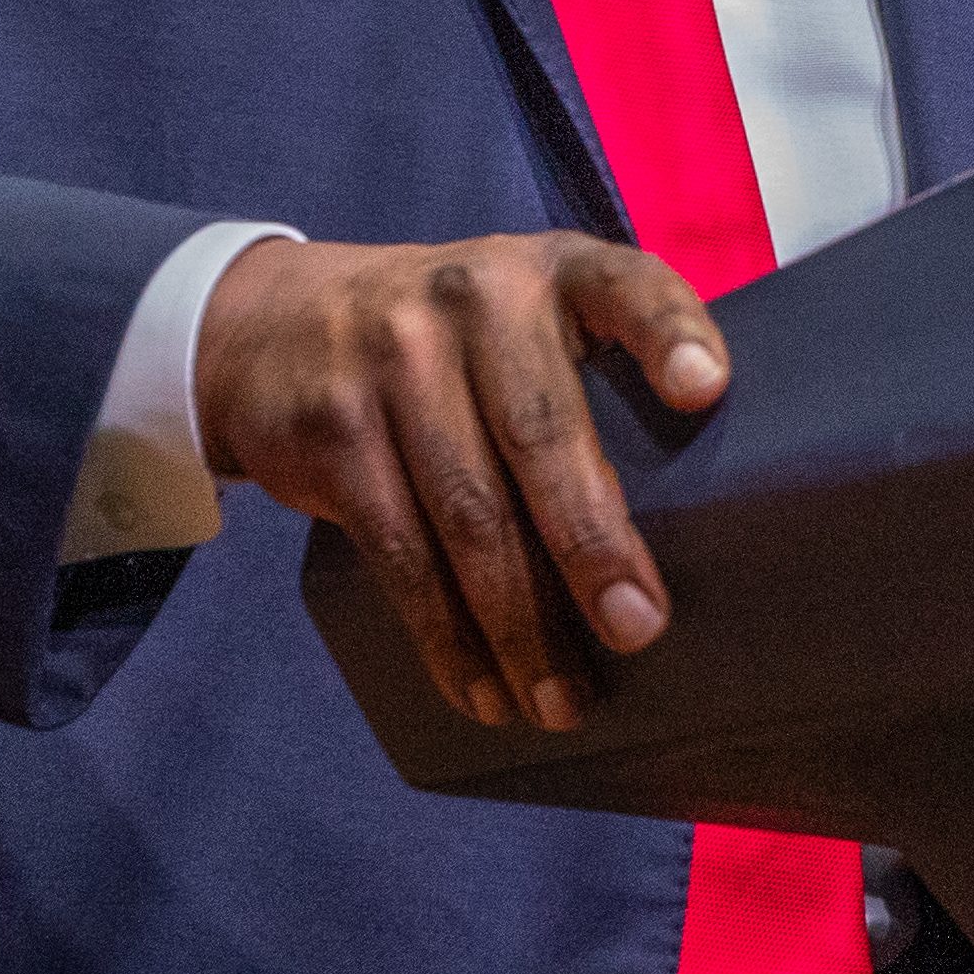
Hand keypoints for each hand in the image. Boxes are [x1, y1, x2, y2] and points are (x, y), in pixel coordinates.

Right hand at [193, 231, 727, 734]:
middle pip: (540, 432)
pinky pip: (400, 551)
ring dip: (519, 624)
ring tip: (560, 702)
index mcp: (546, 271)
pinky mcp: (334, 430)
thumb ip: (589, 378)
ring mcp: (392, 360)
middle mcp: (471, 299)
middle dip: (592, 542)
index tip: (705, 388)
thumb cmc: (446, 342)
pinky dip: (445, 636)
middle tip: (637, 630)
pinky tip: (482, 688)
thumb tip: (701, 533)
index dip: (666, 330)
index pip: (623, 284)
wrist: (268, 322)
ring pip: (469, 512)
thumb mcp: (516, 316)